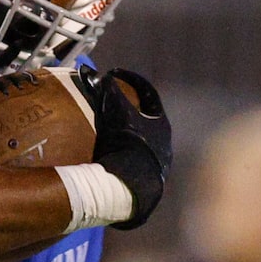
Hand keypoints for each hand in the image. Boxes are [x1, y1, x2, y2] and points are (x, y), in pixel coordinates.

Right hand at [84, 69, 171, 228]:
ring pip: (141, 140)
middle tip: (110, 101)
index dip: (130, 79)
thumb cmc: (125, 145)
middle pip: (146, 117)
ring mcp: (157, 165)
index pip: (148, 93)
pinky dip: (121, 152)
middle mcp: (164, 143)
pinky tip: (108, 155)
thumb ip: (108, 92)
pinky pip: (133, 160)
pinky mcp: (146, 182)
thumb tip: (96, 75)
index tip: (113, 74)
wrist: (129, 187)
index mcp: (161, 123)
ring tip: (106, 129)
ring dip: (125, 131)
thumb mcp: (115, 113)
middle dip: (128, 107)